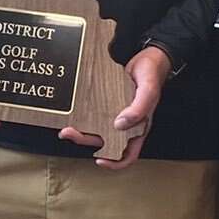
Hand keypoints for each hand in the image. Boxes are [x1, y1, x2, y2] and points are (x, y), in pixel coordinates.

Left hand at [59, 45, 167, 169]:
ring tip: (66, 127)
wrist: (148, 56)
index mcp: (138, 127)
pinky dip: (82, 116)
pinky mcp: (105, 102)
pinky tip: (72, 113)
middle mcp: (124, 124)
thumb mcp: (148, 91)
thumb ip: (139, 109)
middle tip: (70, 133)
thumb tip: (120, 125)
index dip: (115, 162)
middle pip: (104, 142)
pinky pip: (92, 113)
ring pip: (95, 129)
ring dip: (80, 131)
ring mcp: (114, 113)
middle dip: (86, 141)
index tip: (100, 160)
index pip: (128, 154)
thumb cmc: (152, 75)